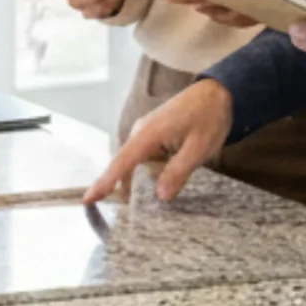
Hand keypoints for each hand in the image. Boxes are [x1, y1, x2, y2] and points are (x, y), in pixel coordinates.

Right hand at [84, 80, 232, 203]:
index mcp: (148, 134)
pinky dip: (141, 172)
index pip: (122, 162)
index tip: (88, 199)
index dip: (105, 182)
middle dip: (115, 186)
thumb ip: (178, 171)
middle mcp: (140, 132)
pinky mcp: (152, 133)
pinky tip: (147, 186)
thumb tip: (160, 196)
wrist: (218, 93)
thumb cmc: (210, 117)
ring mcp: (145, 131)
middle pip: (122, 163)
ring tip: (131, 205)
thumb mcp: (199, 148)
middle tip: (113, 212)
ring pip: (132, 161)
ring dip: (131, 181)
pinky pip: (141, 156)